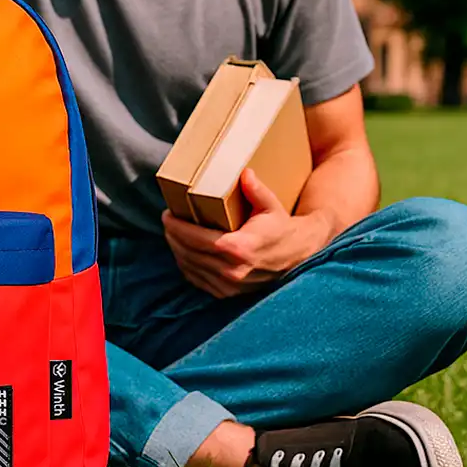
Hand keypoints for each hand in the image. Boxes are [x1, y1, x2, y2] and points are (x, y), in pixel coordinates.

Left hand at [162, 169, 328, 298]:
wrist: (299, 256)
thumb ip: (256, 189)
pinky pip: (198, 279)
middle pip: (188, 252)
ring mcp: (229, 285)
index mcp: (239, 248)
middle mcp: (232, 271)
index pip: (196, 239)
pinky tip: (184, 252)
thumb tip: (244, 172)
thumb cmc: (282, 227)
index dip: (177, 227)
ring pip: (190, 267)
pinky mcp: (228, 293)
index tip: (167, 215)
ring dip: (177, 250)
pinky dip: (187, 265)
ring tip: (173, 233)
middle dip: (173, 235)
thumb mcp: (271, 206)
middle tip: (168, 220)